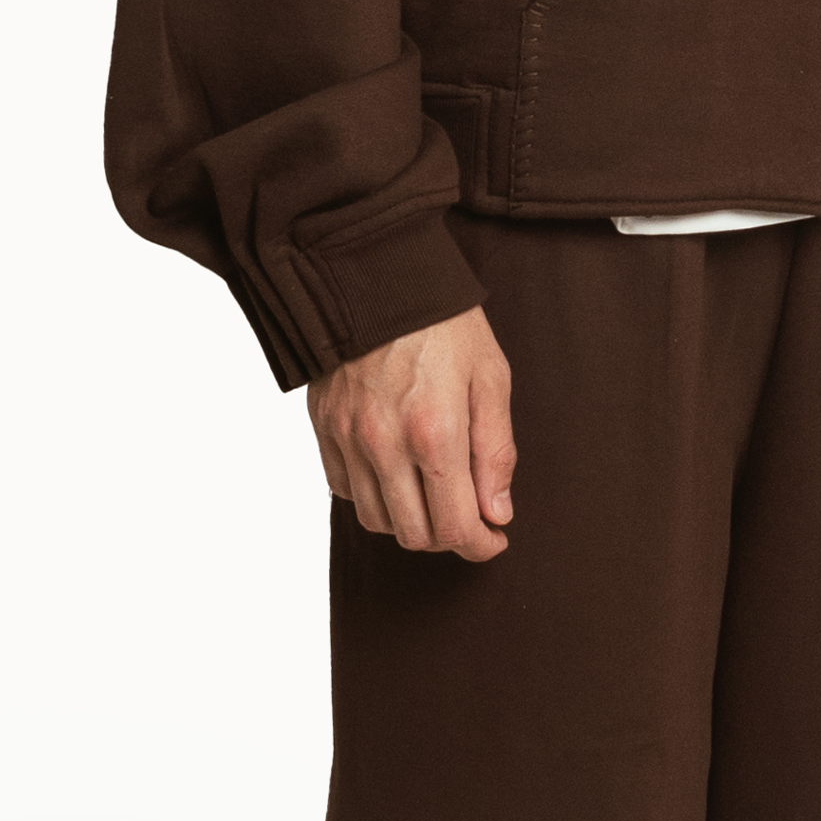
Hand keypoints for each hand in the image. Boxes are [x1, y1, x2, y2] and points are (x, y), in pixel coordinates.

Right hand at [310, 306, 518, 558]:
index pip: (455, 527)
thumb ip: (496, 452)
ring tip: (433, 496)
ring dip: (409, 522)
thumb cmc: (443, 322)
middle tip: (469, 519)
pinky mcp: (324, 427)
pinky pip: (344, 490)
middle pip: (414, 535)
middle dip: (448, 538)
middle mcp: (385, 444)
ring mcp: (348, 438)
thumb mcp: (491, 378)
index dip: (480, 546)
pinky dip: (373, 496)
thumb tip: (497, 512)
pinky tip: (396, 474)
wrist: (376, 275)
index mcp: (435, 432)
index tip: (494, 538)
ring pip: (376, 521)